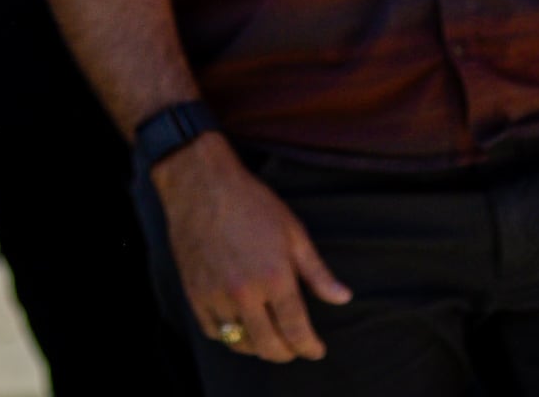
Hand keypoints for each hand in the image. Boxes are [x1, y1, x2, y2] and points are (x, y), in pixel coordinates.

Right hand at [151, 134, 351, 362]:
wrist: (202, 185)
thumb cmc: (252, 203)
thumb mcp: (293, 232)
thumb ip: (317, 272)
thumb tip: (343, 298)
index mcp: (275, 277)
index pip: (297, 329)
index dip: (309, 347)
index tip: (316, 351)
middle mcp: (245, 293)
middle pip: (269, 345)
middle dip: (286, 353)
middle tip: (294, 349)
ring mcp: (216, 296)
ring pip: (240, 342)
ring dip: (258, 347)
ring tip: (268, 339)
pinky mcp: (194, 294)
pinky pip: (214, 332)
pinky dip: (228, 335)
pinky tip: (239, 326)